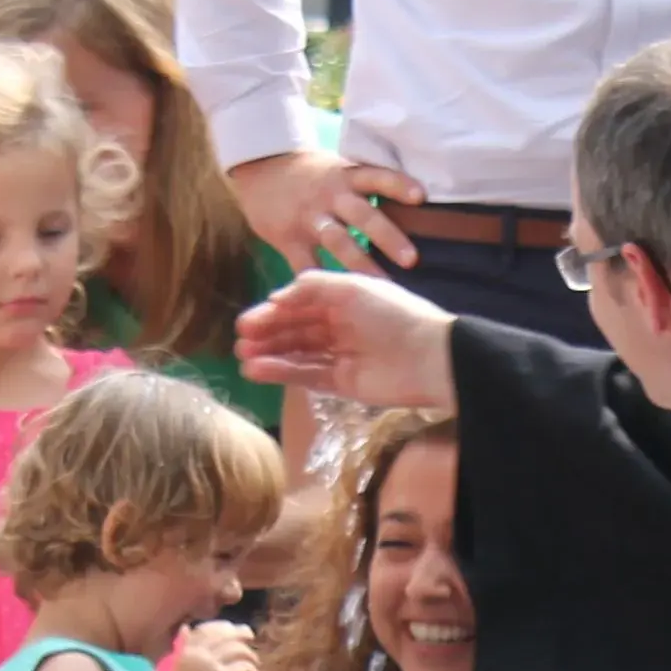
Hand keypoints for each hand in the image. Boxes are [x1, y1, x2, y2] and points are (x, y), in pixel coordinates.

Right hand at [229, 149, 429, 278]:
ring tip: (384, 285)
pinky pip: (305, 264)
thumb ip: (366, 186)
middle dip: (387, 237)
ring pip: (338, 242)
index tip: (421, 196)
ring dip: (362, 264)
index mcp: (347, 176)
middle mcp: (330, 195)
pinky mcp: (288, 236)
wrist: (261, 165)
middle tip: (412, 259)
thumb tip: (415, 201)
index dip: (398, 185)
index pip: (377, 176)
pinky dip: (319, 282)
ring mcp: (309, 216)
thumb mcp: (339, 169)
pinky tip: (335, 301)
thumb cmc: (313, 174)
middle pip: (363, 216)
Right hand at [236, 271, 456, 409]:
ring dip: (270, 355)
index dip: (273, 312)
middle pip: (296, 329)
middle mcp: (340, 325)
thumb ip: (311, 287)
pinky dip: (282, 373)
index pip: (300, 304)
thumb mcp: (351, 288)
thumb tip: (276, 299)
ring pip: (298, 354)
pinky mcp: (343, 383)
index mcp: (344, 299)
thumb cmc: (393, 315)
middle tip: (240, 341)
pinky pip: (307, 376)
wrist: (430, 358)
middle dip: (267, 334)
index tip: (247, 321)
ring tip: (243, 358)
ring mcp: (341, 355)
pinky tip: (258, 370)